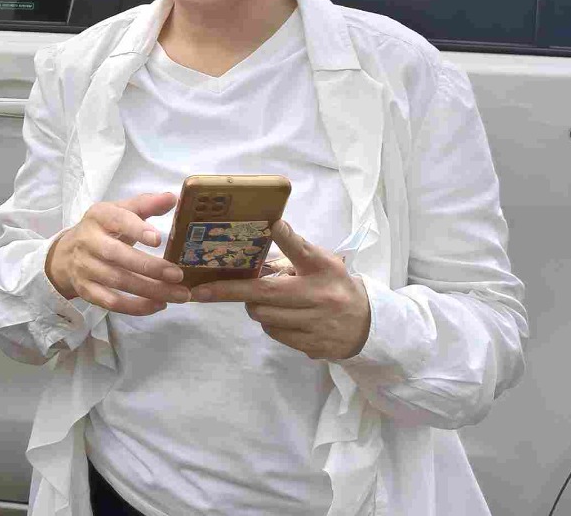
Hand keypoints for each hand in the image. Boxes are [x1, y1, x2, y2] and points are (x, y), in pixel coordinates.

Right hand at [45, 191, 190, 315]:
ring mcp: (85, 268)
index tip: (158, 239)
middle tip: (178, 275)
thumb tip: (172, 197)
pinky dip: (136, 307)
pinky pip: (111, 302)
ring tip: (179, 294)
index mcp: (99, 216)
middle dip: (149, 267)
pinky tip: (159, 305)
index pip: (117, 220)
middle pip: (117, 255)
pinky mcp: (86, 290)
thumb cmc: (103, 230)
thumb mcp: (119, 211)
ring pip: (118, 281)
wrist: (66, 254)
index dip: (136, 229)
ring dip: (150, 290)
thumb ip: (145, 205)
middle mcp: (88, 241)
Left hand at [190, 220, 370, 359]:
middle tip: (203, 291)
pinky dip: (270, 324)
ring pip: (265, 317)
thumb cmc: (335, 285)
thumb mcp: (322, 262)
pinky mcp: (314, 346)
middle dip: (229, 291)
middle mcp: (320, 297)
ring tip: (261, 299)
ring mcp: (317, 325)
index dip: (288, 238)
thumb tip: (267, 231)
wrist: (367, 325)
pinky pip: (276, 334)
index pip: (303, 252)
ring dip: (254, 307)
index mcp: (322, 270)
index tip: (273, 224)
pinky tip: (279, 316)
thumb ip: (295, 251)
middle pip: (265, 294)